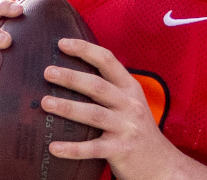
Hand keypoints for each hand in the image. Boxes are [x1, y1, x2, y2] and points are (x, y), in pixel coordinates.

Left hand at [40, 39, 183, 179]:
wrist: (162, 163)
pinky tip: (54, 147)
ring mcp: (126, 127)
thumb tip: (74, 76)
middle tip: (48, 72)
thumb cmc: (138, 131)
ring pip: (94, 114)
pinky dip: (72, 148)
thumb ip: (111, 90)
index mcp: (130, 88)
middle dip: (71, 77)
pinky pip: (93, 148)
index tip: (62, 43)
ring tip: (45, 103)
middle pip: (98, 86)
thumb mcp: (131, 104)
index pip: (108, 61)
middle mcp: (129, 105)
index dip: (85, 50)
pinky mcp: (121, 150)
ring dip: (68, 108)